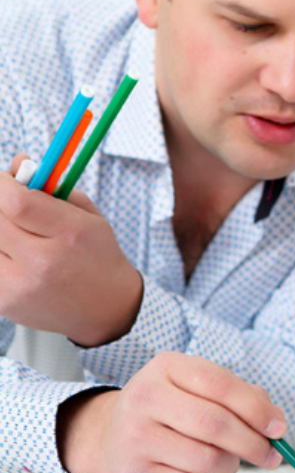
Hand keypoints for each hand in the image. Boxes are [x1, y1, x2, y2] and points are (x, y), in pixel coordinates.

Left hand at [0, 157, 142, 345]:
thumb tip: (15, 163)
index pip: (16, 201)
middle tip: (9, 203)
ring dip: (0, 232)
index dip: (1, 184)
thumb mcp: (88, 217)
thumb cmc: (97, 257)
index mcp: (71, 234)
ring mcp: (20, 286)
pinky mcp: (5, 302)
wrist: (106, 309)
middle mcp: (44, 262)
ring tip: (17, 235)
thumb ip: (50, 189)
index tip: (5, 179)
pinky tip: (14, 257)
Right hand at [57, 352, 286, 472]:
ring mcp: (133, 438)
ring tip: (227, 459)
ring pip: (208, 459)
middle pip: (215, 424)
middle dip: (253, 443)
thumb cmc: (172, 409)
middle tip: (271, 454)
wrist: (111, 436)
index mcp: (166, 367)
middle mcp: (144, 398)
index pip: (220, 384)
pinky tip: (200, 472)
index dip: (256, 408)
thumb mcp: (201, 388)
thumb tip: (276, 422)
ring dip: (231, 464)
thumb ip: (243, 397)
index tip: (279, 428)